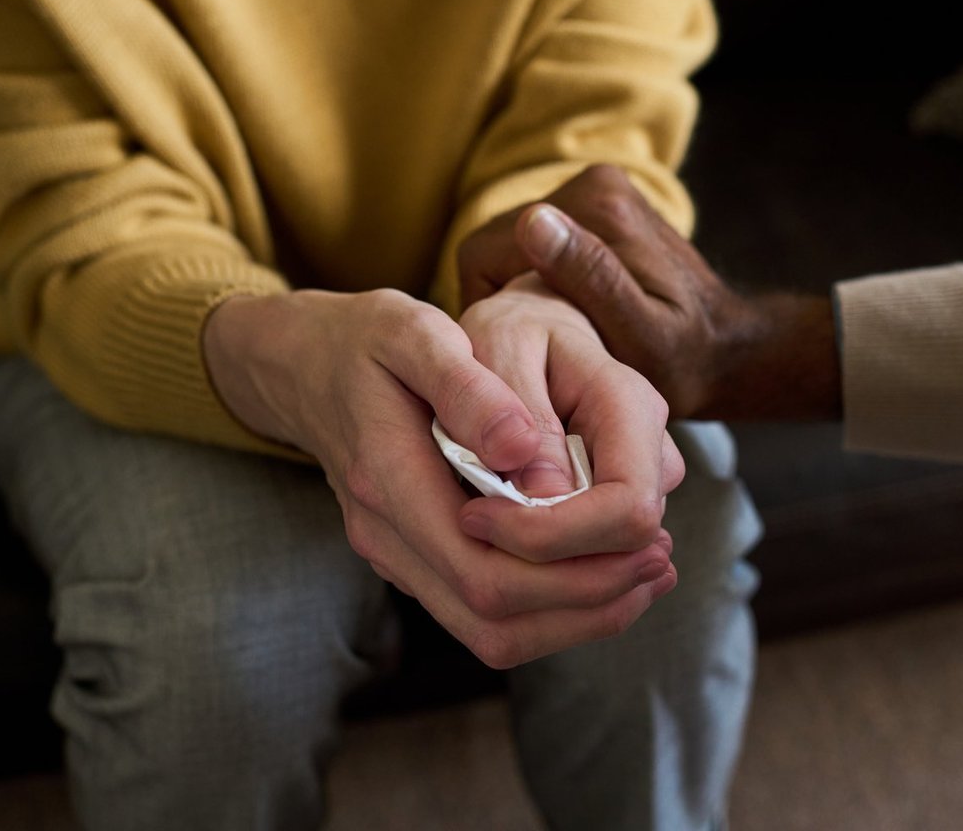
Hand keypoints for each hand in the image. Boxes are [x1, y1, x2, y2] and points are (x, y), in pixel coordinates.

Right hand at [202, 288, 676, 668]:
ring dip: (576, 616)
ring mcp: (394, 554)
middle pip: (492, 617)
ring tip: (648, 575)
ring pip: (488, 631)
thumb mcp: (411, 330)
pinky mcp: (412, 556)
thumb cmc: (364, 338)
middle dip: (588, 602)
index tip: (643, 538)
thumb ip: (466, 387)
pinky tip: (603, 571)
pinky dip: (549, 607)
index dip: (571, 572)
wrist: (300, 363)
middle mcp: (384, 534)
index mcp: (386, 480)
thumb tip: (523, 450)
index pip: (483, 570)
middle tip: (662, 561)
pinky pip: (480, 611)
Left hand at [456, 274, 684, 566]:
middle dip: (543, 562)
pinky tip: (498, 524)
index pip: (627, 509)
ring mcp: (645, 484)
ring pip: (609, 567)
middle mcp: (653, 452)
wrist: (531, 328)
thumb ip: (513, 409)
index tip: (474, 517)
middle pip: (624, 552)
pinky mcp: (623, 507)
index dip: (553, 536)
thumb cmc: (508, 332)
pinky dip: (542, 562)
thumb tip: (541, 492)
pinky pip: (594, 561)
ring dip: (539, 564)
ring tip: (478, 511)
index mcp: (629, 404)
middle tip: (465, 521)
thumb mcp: (495, 347)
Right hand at [495, 166, 841, 420]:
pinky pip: (536, 246)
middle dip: (505, 298)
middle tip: (538, 346)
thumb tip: (533, 221)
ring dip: (521, 292)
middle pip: (496, 245)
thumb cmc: (685, 359)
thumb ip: (590, 278)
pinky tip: (569, 318)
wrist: (728, 348)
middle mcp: (594, 183)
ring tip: (557, 335)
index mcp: (598, 203)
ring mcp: (596, 191)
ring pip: (511, 248)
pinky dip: (539, 283)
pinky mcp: (598, 207)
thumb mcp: (640, 334)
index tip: (518, 345)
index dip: (488, 304)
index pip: (487, 249)